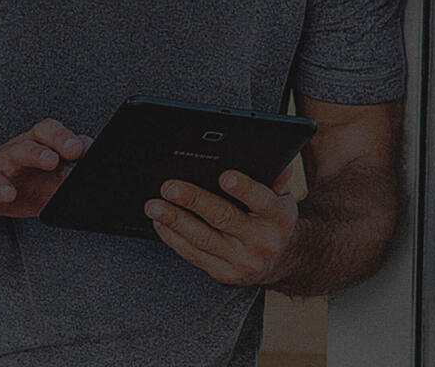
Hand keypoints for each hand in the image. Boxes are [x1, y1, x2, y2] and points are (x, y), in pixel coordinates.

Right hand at [0, 120, 90, 221]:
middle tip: (75, 149)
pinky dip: (0, 185)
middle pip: (42, 133)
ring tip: (50, 160)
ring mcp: (2, 162)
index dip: (78, 141)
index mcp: (42, 147)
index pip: (62, 135)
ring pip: (19, 150)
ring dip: (35, 153)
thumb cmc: (18, 185)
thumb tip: (97, 183)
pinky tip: (9, 193)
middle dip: (61, 138)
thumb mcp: (50, 186)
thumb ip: (71, 180)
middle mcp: (23, 148)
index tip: (94, 153)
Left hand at [145, 164, 298, 286]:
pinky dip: (173, 237)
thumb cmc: (271, 219)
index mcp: (279, 217)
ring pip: (202, 238)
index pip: (262, 201)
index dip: (244, 189)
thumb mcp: (281, 197)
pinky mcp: (225, 273)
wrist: (279, 261)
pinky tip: (160, 222)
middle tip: (169, 188)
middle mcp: (262, 241)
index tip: (225, 176)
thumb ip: (275, 177)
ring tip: (154, 206)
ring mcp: (242, 261)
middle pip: (223, 217)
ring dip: (174, 220)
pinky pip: (193, 254)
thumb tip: (272, 159)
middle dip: (193, 200)